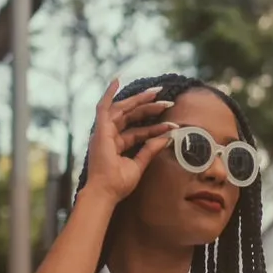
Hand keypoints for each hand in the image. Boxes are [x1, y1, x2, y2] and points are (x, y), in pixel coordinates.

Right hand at [83, 81, 175, 207]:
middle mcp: (109, 136)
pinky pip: (103, 107)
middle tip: (166, 99)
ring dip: (139, 100)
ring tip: (156, 93)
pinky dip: (109, 93)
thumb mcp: (139, 164)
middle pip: (131, 116)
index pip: (138, 131)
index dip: (155, 127)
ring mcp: (104, 132)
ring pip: (123, 109)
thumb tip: (168, 137)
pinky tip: (117, 80)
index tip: (172, 124)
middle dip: (149, 107)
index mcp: (117, 145)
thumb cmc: (119, 184)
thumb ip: (151, 149)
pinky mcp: (100, 131)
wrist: (106, 192)